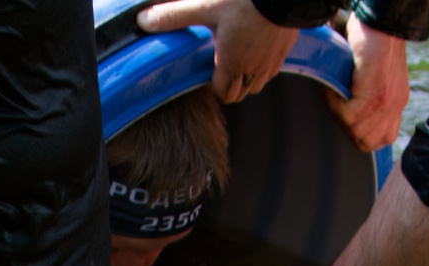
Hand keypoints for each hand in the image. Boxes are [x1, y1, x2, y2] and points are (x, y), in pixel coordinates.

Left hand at [136, 0, 295, 101]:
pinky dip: (264, 65)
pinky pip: (274, 68)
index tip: (208, 76)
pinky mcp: (286, 49)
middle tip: (220, 69)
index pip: (224, 93)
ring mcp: (272, 61)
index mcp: (232, 64)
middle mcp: (253, 69)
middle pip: (241, 93)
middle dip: (230, 87)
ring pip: (258, 83)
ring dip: (247, 78)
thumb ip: (174, 16)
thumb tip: (142, 21)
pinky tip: (258, 49)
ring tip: (238, 59)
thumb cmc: (245, 1)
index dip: (215, 88)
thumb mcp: (205, 6)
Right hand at [326, 21, 407, 150]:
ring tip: (333, 96)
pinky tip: (331, 90)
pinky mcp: (375, 97)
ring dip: (338, 115)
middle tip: (336, 106)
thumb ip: (371, 96)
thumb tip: (349, 110)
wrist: (381, 25)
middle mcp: (395, 106)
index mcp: (397, 102)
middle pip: (366, 141)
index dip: (361, 135)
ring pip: (356, 131)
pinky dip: (334, 104)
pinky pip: (348, 116)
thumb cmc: (374, 41)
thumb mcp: (378, 76)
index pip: (381, 139)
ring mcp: (387, 104)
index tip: (347, 120)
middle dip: (346, 128)